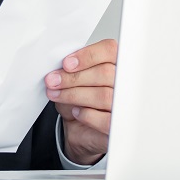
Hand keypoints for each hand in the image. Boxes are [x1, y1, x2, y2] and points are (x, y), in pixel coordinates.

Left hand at [45, 38, 116, 164]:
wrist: (82, 129)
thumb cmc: (81, 100)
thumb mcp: (73, 81)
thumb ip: (72, 71)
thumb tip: (60, 69)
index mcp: (115, 63)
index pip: (109, 50)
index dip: (87, 55)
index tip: (66, 63)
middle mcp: (125, 81)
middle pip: (105, 73)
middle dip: (74, 77)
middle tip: (53, 81)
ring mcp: (126, 103)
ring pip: (103, 95)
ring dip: (74, 95)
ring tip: (57, 95)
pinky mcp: (122, 125)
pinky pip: (106, 119)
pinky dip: (87, 115)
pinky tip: (76, 112)